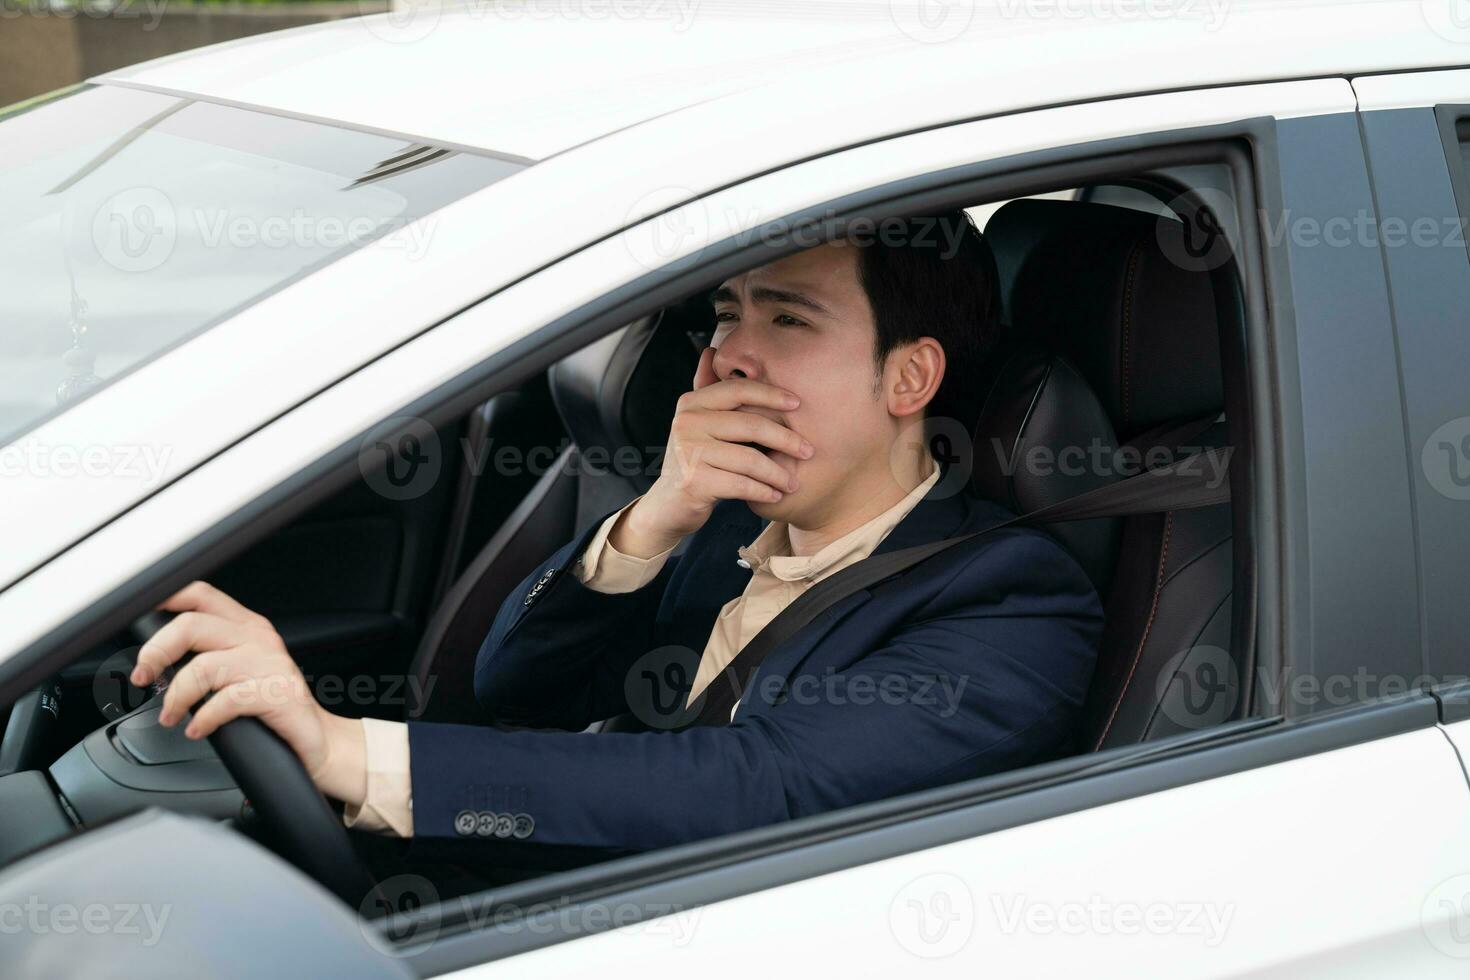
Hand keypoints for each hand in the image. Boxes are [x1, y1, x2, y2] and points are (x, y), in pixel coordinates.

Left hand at [129, 581, 366, 805]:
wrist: (318, 739)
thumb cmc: (273, 706)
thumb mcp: (242, 669)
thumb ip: (209, 653)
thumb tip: (156, 658)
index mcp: (247, 626)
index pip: (201, 596)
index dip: (166, 599)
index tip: (139, 614)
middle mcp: (258, 639)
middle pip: (192, 625)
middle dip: (156, 653)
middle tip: (143, 677)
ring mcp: (270, 665)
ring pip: (203, 667)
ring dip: (176, 697)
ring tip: (170, 716)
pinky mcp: (277, 694)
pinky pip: (224, 702)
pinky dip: (202, 719)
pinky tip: (198, 730)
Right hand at [612, 347, 814, 556]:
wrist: (669, 503)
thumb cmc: (693, 459)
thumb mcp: (697, 422)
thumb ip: (707, 389)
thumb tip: (710, 350)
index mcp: (692, 403)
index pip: (738, 390)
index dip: (771, 394)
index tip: (797, 404)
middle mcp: (687, 423)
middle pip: (750, 425)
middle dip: (785, 438)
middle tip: (808, 450)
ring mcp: (688, 453)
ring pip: (749, 459)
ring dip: (778, 473)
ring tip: (792, 482)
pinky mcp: (694, 482)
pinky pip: (741, 485)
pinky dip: (763, 491)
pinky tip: (775, 495)